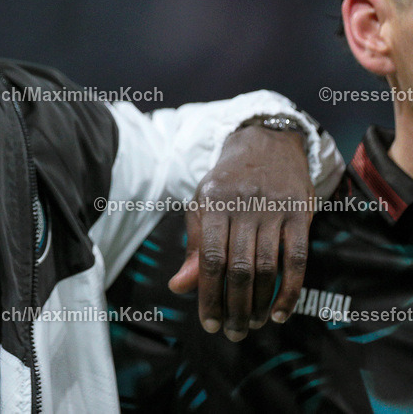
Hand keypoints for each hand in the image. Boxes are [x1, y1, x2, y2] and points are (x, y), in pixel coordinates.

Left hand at [167, 125, 311, 340]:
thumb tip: (178, 288)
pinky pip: (297, 259)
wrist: (266, 145)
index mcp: (213, 204)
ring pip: (268, 266)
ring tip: (253, 325)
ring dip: (261, 303)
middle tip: (233, 333)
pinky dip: (291, 289)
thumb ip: (194, 247)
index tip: (208, 323)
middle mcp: (244, 207)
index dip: (208, 294)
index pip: (210, 258)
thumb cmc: (227, 183)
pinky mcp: (300, 214)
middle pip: (239, 267)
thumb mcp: (202, 206)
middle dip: (235, 306)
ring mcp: (274, 210)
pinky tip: (281, 311)